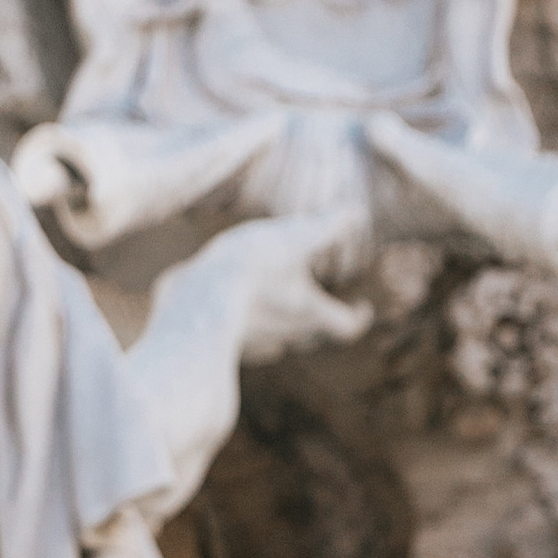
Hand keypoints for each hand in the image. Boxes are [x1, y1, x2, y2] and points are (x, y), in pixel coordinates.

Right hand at [195, 203, 372, 358]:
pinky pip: (242, 338)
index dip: (358, 317)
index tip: (363, 306)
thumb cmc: (252, 271)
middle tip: (320, 299)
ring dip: (280, 320)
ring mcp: (251, 344)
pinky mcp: (220, 341)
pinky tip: (235, 304)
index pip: (346, 327)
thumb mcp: (295, 239)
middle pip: (311, 335)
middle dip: (318, 317)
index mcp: (311, 314)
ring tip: (275, 294)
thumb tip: (356, 213)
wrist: (194, 305)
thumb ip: (328, 227)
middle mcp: (285, 337)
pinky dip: (246, 322)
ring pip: (275, 338)